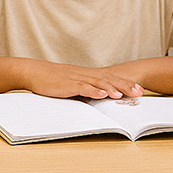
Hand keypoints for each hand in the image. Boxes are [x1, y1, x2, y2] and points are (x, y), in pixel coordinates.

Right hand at [21, 59, 142, 99]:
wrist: (33, 71)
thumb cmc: (50, 80)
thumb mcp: (70, 85)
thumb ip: (83, 91)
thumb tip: (96, 100)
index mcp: (86, 75)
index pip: (110, 78)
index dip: (125, 83)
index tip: (138, 89)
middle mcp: (84, 75)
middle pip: (109, 79)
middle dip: (125, 85)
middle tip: (140, 92)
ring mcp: (76, 78)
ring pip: (98, 82)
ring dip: (112, 88)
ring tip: (125, 94)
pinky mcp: (67, 84)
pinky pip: (82, 87)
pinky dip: (93, 90)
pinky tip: (103, 94)